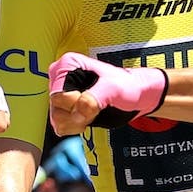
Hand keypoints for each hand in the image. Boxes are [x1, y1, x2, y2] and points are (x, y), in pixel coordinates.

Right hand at [48, 53, 167, 137]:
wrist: (136, 97)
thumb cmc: (127, 86)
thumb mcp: (113, 89)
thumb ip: (94, 99)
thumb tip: (78, 112)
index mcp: (68, 64)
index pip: (58, 94)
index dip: (74, 104)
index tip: (91, 103)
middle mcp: (61, 78)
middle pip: (56, 107)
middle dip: (76, 114)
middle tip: (94, 109)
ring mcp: (62, 94)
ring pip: (57, 118)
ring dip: (76, 122)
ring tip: (93, 113)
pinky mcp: (65, 108)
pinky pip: (60, 125)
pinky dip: (75, 127)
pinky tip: (87, 119)